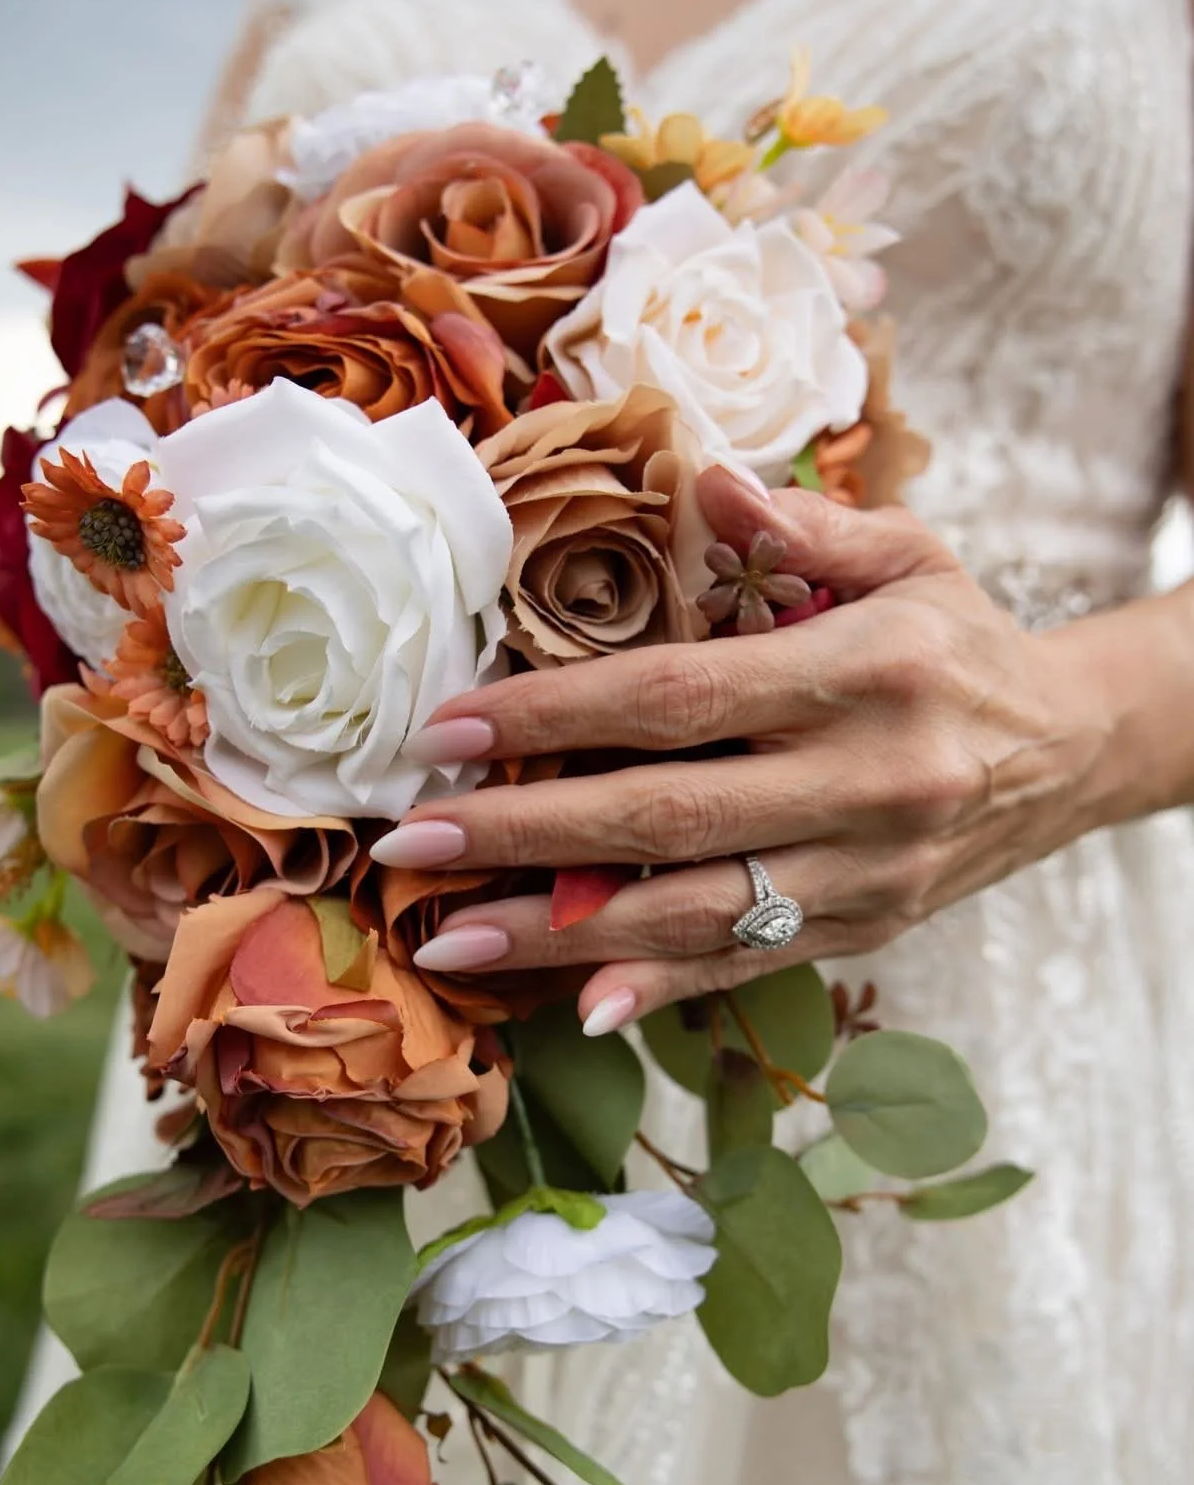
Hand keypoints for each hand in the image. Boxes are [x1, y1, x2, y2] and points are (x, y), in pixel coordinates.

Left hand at [371, 481, 1113, 1033]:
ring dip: (561, 934)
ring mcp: (866, 871)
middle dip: (524, 833)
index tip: (448, 728)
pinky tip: (577, 1007)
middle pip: (666, 816)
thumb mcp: (912, 555)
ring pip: (694, 912)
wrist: (1071, 752)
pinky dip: (661, 990)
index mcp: (866, 672)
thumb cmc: (963, 642)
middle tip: (413, 838)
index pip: (679, 697)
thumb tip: (702, 477)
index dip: (554, 716)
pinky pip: (749, 965)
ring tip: (450, 940)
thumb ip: (808, 525)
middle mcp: (868, 781)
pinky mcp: (865, 930)